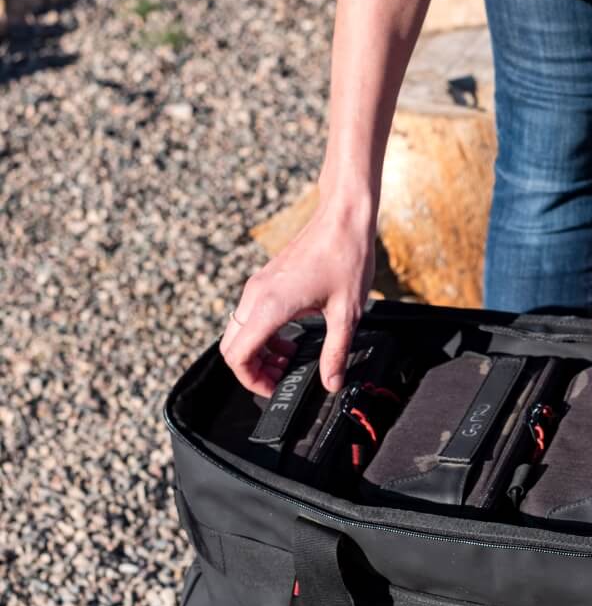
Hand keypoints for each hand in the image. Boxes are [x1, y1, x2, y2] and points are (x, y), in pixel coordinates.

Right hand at [219, 202, 374, 397]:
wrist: (343, 217)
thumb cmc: (346, 256)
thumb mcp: (347, 313)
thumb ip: (336, 352)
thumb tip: (332, 382)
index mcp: (270, 306)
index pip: (238, 355)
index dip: (251, 380)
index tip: (275, 388)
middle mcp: (257, 295)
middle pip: (232, 346)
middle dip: (253, 369)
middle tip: (281, 379)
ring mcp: (258, 285)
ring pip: (240, 330)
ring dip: (259, 352)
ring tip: (290, 361)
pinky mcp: (266, 280)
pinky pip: (251, 315)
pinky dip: (264, 334)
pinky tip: (292, 338)